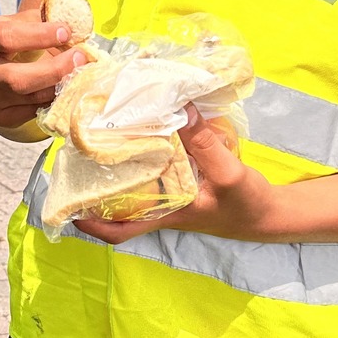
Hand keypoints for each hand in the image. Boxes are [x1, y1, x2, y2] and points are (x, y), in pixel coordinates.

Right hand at [0, 11, 86, 130]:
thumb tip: (80, 28)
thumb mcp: (24, 23)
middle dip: (55, 70)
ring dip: (59, 87)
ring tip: (79, 74)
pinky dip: (53, 102)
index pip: (7, 38)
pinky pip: (32, 113)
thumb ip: (46, 21)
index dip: (39, 36)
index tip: (67, 32)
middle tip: (81, 59)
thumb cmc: (16, 40)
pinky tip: (65, 90)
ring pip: (29, 98)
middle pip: (17, 78)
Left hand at [73, 112, 277, 243]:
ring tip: (101, 131)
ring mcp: (173, 193)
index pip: (119, 229)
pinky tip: (145, 127)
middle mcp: (162, 205)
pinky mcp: (185, 180)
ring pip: (135, 180)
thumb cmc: (246, 204)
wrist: (269, 212)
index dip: (90, 223)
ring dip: (120, 161)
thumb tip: (180, 108)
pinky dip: (148, 150)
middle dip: (96, 181)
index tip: (67, 206)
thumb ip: (205, 144)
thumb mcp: (228, 175)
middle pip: (118, 200)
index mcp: (165, 213)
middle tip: (76, 151)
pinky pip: (158, 166)